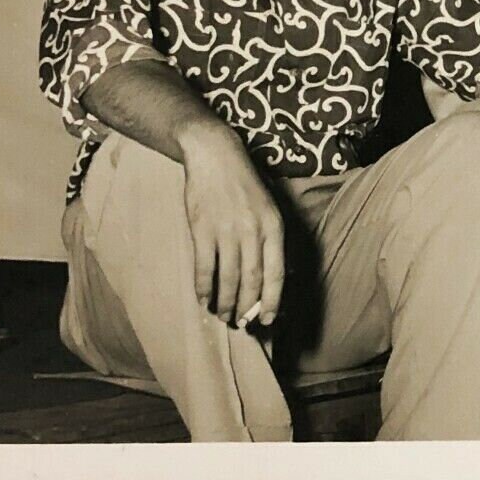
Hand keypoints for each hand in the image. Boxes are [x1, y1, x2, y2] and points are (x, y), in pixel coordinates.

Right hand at [178, 123, 285, 329]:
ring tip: (223, 316)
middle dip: (247, 308)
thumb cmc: (245, 184)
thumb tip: (276, 276)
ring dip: (225, 303)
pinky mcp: (202, 230)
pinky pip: (205, 268)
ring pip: (228, 279)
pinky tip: (204, 300)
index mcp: (274, 226)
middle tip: (240, 323)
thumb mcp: (271, 207)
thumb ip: (273, 239)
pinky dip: (204, 288)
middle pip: (252, 281)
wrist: (216, 156)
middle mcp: (253, 231)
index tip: (267, 320)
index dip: (272, 301)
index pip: (277, 273)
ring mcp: (227, 231)